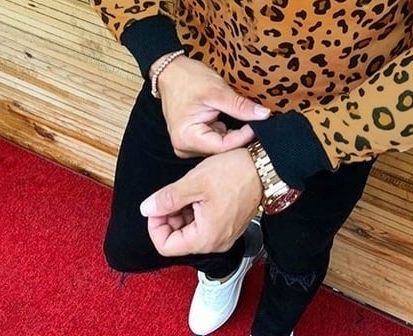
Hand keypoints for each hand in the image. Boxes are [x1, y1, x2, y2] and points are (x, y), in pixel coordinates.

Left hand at [139, 148, 262, 255]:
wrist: (265, 166)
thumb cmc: (234, 173)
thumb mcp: (195, 182)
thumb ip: (168, 198)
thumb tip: (146, 209)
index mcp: (205, 238)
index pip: (165, 246)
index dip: (155, 225)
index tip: (157, 205)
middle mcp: (216, 243)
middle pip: (178, 239)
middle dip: (169, 217)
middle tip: (172, 193)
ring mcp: (224, 235)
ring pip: (191, 231)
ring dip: (182, 212)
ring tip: (188, 189)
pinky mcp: (230, 225)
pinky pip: (205, 225)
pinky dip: (196, 211)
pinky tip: (199, 192)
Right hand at [157, 56, 269, 156]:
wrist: (171, 71)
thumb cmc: (187, 79)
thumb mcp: (217, 91)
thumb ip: (240, 106)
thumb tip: (263, 115)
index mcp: (186, 138)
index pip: (223, 147)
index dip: (244, 137)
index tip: (258, 124)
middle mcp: (185, 146)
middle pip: (221, 149)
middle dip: (239, 136)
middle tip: (256, 122)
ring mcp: (188, 143)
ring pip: (220, 146)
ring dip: (233, 134)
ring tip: (243, 119)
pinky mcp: (194, 138)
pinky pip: (216, 139)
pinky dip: (226, 131)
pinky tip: (230, 120)